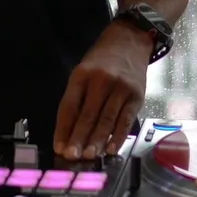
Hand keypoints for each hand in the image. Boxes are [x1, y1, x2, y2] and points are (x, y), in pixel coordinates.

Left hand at [53, 21, 150, 160]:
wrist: (130, 40)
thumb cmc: (102, 59)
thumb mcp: (84, 71)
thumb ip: (77, 97)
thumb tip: (70, 130)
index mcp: (82, 75)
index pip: (70, 106)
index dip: (63, 128)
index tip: (59, 146)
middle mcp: (101, 80)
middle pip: (88, 114)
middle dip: (79, 138)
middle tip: (72, 156)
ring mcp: (121, 88)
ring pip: (107, 119)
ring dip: (97, 140)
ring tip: (89, 156)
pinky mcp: (137, 95)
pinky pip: (126, 119)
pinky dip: (118, 136)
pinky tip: (111, 148)